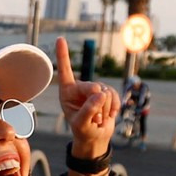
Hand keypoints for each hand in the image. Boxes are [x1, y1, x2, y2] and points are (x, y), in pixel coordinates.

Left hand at [54, 38, 118, 160]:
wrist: (95, 137)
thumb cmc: (83, 130)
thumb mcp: (81, 124)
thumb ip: (88, 109)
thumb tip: (100, 93)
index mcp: (67, 91)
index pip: (65, 70)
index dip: (63, 54)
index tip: (60, 38)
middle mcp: (80, 87)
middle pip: (94, 87)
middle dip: (97, 105)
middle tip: (94, 120)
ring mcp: (95, 88)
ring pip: (106, 93)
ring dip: (105, 110)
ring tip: (98, 119)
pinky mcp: (108, 92)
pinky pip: (115, 95)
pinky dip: (114, 108)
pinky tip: (109, 115)